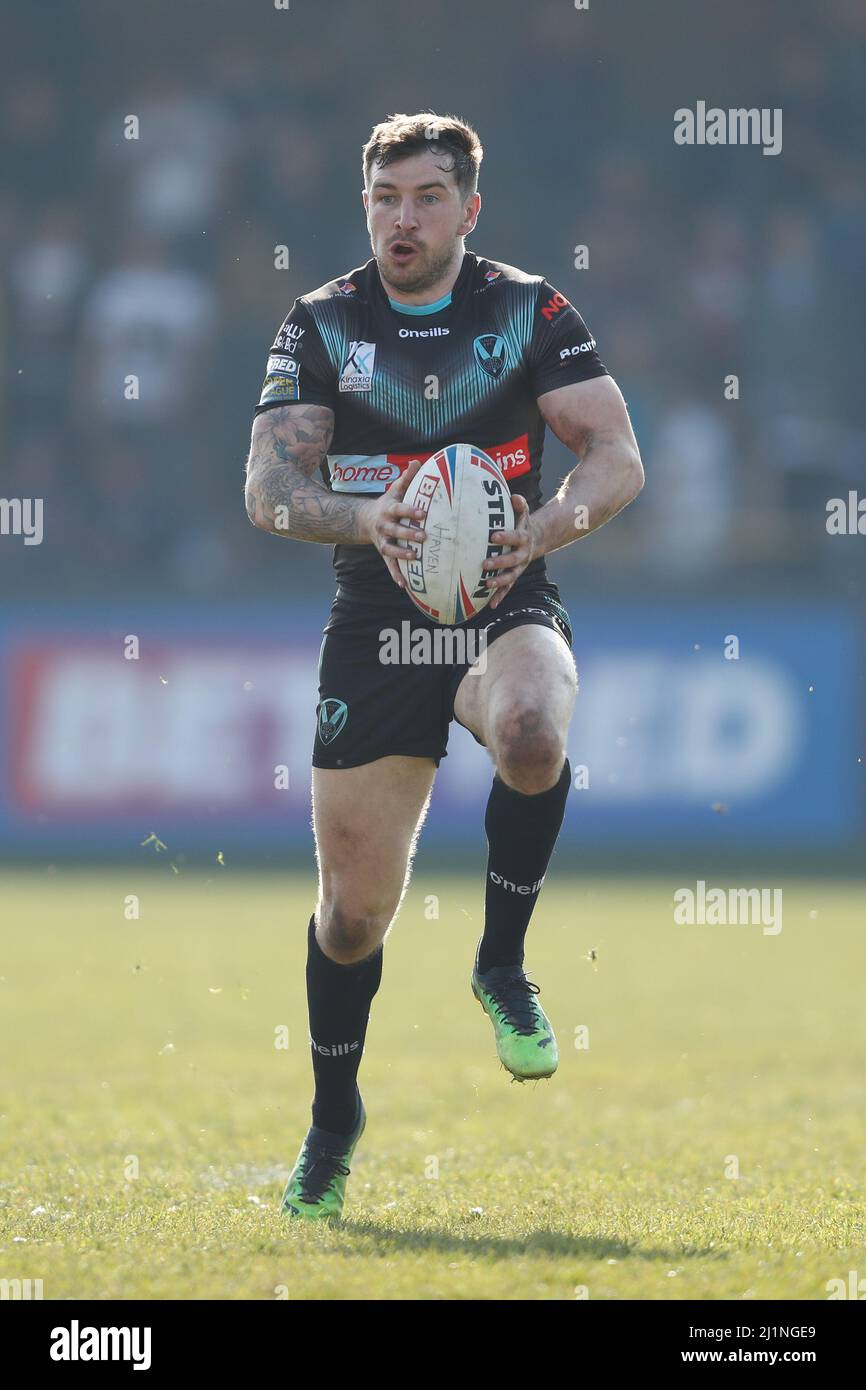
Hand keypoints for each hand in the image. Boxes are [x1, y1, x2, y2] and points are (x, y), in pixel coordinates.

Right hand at [357, 456, 427, 590]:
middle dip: (409, 534)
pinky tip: (405, 585)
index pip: (400, 509)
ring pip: (391, 549)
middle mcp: (384, 526)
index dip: (410, 511)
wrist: (365, 520)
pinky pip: (389, 566)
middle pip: (396, 530)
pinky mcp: (384, 554)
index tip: (423, 513)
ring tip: (414, 557)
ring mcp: (383, 541)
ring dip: (401, 554)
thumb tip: (418, 461)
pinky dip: (396, 575)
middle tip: (424, 537)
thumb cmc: (388, 503)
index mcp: (389, 510)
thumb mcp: (395, 490)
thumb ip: (407, 478)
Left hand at [483, 494, 535, 608]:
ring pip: (510, 577)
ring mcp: (519, 567)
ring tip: (487, 585)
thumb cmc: (523, 524)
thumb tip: (514, 496)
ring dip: (499, 582)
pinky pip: (507, 588)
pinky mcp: (514, 576)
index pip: (515, 537)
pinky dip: (499, 596)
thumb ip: (520, 505)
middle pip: (512, 560)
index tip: (493, 536)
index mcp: (524, 538)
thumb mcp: (524, 514)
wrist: (537, 539)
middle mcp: (523, 554)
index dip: (506, 537)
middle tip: (484, 564)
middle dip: (499, 563)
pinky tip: (490, 605)